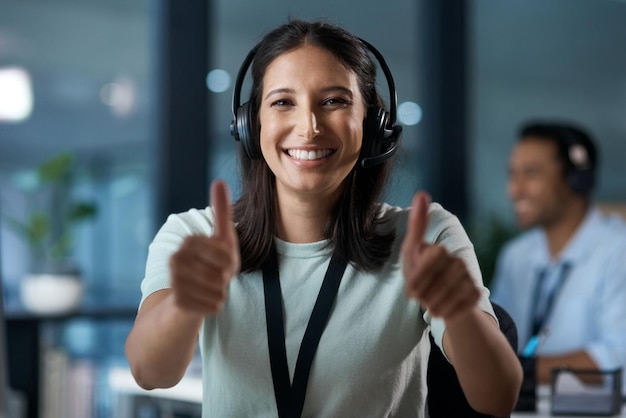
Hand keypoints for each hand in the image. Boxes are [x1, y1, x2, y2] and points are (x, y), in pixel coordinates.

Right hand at [169, 180, 240, 315]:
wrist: (185, 302)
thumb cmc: (209, 267)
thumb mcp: (221, 239)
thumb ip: (221, 212)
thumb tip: (219, 180)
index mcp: (187, 243)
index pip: (224, 252)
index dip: (229, 260)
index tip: (223, 263)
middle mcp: (176, 260)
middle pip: (222, 272)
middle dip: (225, 278)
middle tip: (216, 278)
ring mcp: (175, 282)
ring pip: (219, 290)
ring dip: (220, 292)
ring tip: (209, 289)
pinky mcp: (178, 303)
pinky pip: (214, 306)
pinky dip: (215, 306)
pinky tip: (204, 303)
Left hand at [402, 192, 479, 320]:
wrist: (438, 301)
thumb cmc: (419, 273)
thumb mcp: (411, 252)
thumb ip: (417, 226)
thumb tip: (422, 192)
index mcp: (440, 251)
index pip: (434, 256)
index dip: (419, 275)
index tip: (410, 287)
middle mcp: (458, 263)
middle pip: (438, 278)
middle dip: (424, 291)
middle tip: (418, 297)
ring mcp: (469, 279)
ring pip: (449, 295)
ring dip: (433, 304)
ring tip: (428, 304)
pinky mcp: (475, 295)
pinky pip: (460, 307)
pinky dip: (446, 313)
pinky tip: (441, 311)